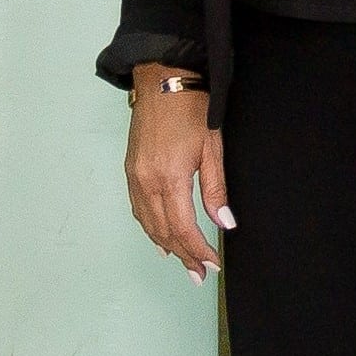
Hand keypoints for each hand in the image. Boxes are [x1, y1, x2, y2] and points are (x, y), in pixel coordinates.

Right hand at [123, 68, 226, 279]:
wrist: (162, 81)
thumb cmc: (191, 109)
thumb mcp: (212, 148)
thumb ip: (216, 189)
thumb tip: (224, 222)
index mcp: (169, 178)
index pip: (183, 227)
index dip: (197, 250)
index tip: (211, 265)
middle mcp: (146, 181)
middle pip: (164, 231)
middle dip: (183, 255)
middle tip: (199, 274)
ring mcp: (134, 177)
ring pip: (148, 223)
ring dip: (166, 246)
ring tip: (183, 263)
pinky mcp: (130, 170)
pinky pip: (138, 209)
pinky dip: (150, 228)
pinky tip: (160, 238)